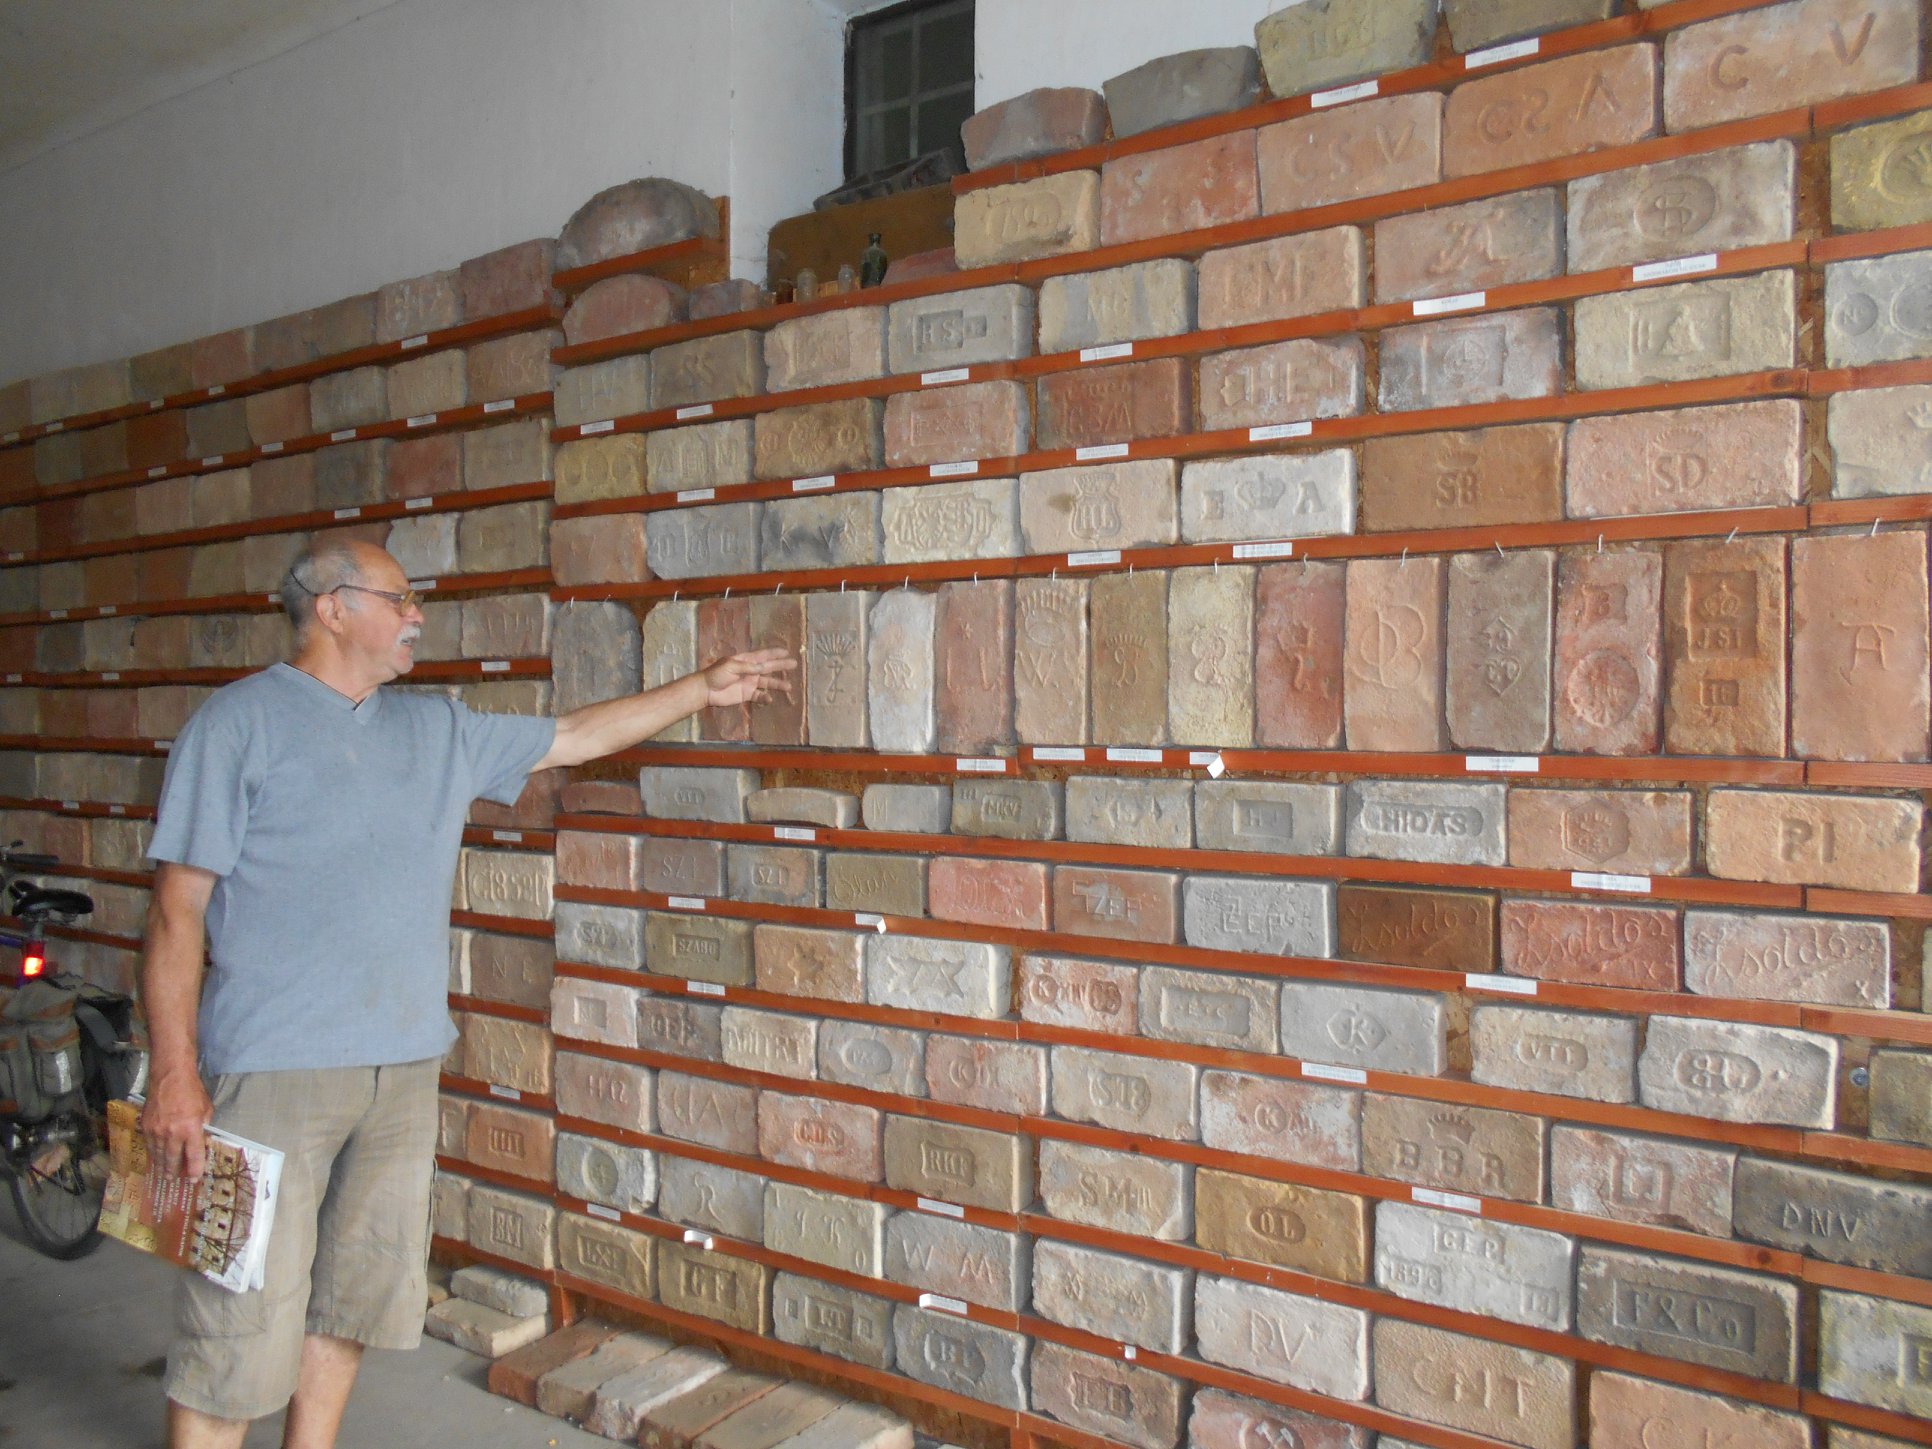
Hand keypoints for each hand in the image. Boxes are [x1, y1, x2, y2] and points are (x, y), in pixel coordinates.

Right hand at [141, 1064, 212, 1180]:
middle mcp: (172, 1133)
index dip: (194, 1170)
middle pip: (172, 1159)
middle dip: (174, 1171)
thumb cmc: (192, 1091)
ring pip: (158, 1154)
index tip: (193, 1179)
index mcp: (191, 1129)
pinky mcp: (146, 1125)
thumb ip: (203, 1127)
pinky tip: (155, 1158)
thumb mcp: (206, 1109)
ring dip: (161, 1165)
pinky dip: (153, 1153)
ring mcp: (157, 1130)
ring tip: (163, 1174)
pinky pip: (149, 1144)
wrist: (170, 1076)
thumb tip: (200, 1140)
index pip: (193, 1156)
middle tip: (173, 1180)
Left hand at [702, 649, 796, 708]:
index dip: (775, 653)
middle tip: (794, 664)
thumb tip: (764, 667)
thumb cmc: (717, 674)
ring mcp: (749, 683)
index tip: (787, 652)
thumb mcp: (731, 666)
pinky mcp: (747, 694)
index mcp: (746, 660)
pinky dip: (765, 697)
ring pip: (767, 682)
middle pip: (769, 667)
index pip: (763, 655)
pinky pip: (759, 696)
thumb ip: (748, 667)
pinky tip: (770, 698)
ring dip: (777, 684)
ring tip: (789, 686)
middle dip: (781, 666)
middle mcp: (750, 671)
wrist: (706, 690)